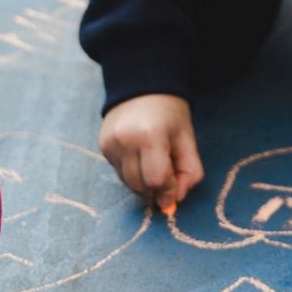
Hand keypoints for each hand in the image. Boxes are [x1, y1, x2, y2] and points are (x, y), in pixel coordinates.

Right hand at [99, 94, 203, 212]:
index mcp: (150, 135)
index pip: (156, 180)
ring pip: (128, 183)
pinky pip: (119, 172)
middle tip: (168, 174)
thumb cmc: (170, 114)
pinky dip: (132, 173)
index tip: (176, 186)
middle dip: (156, 189)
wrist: (142, 87)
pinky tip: (140, 156)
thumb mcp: (188, 140)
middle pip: (140, 186)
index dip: (168, 190)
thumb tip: (172, 204)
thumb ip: (189, 173)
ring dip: (144, 184)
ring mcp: (110, 143)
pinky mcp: (102, 146)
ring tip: (154, 163)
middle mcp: (125, 140)